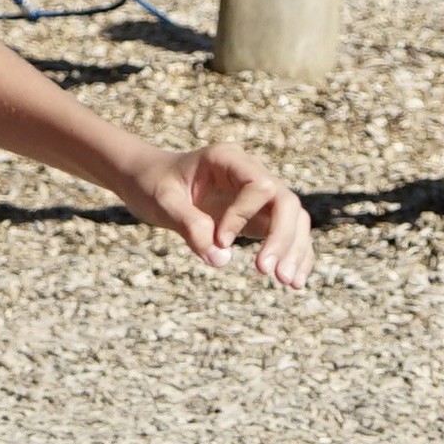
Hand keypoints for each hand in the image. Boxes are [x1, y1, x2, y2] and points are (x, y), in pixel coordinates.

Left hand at [131, 141, 315, 287]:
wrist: (148, 180)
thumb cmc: (151, 184)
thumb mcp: (162, 202)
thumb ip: (189, 226)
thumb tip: (221, 260)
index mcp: (228, 160)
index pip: (259, 186)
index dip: (244, 216)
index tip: (219, 240)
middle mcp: (250, 174)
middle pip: (286, 202)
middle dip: (283, 238)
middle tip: (269, 272)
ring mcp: (258, 197)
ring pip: (294, 219)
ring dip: (295, 251)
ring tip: (289, 284)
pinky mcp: (258, 217)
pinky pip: (287, 234)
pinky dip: (295, 256)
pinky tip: (295, 282)